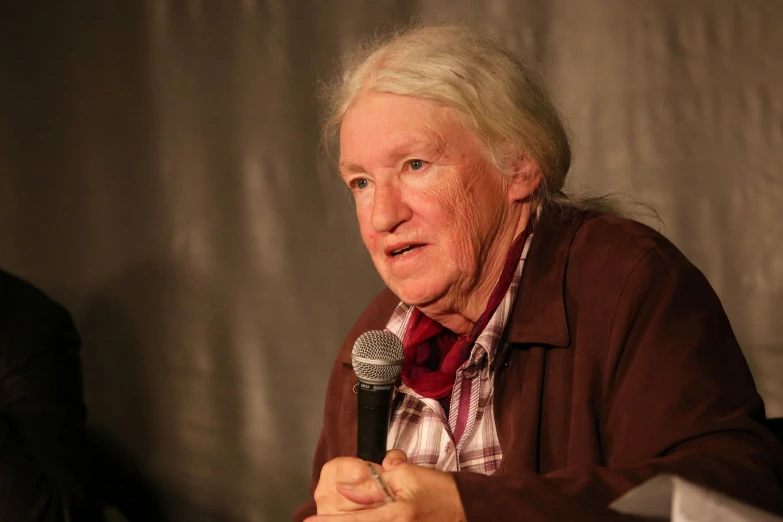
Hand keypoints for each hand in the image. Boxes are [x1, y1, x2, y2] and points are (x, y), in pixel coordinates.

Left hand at [306, 450, 466, 520]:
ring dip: (354, 520)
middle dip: (340, 521)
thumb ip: (372, 483)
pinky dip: (366, 520)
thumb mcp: (405, 475)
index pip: (355, 521)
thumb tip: (345, 489)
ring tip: (340, 515)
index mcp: (397, 515)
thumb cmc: (439, 491)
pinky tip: (363, 516)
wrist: (467, 509)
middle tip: (320, 519)